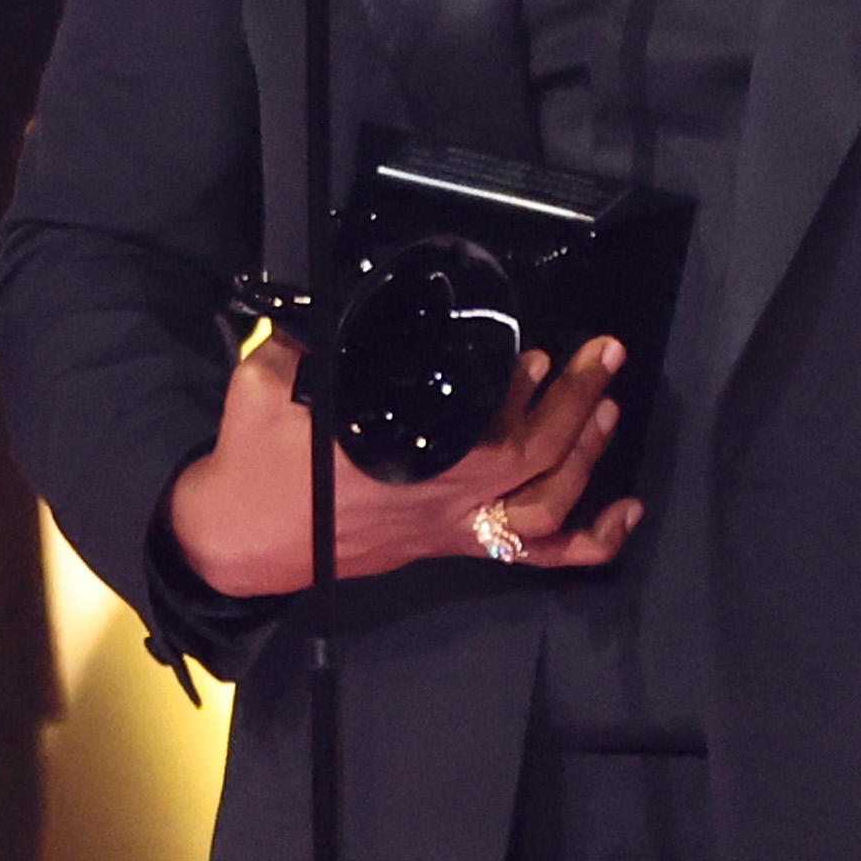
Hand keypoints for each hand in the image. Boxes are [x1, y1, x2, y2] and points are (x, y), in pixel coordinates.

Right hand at [165, 333, 642, 597]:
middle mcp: (444, 498)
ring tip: (608, 408)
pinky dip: (590, 540)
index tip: (544, 351)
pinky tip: (626, 513)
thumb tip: (338, 305)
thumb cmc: (257, 464)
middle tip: (603, 354)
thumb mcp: (272, 383)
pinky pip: (533, 555)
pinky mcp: (451, 545)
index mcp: (409, 457)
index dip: (530, 390)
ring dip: (589, 455)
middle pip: (536, 455)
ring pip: (546, 505)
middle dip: (579, 400)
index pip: (492, 425)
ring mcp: (453, 528)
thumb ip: (310, 340)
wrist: (235, 538)